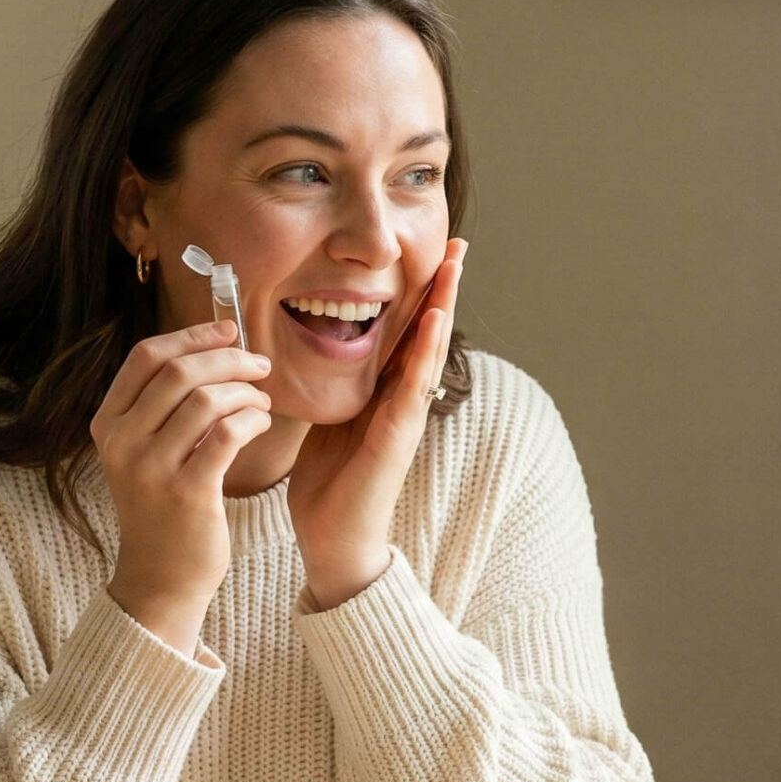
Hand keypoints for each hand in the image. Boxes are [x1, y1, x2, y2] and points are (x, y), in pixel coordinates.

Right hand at [90, 320, 271, 656]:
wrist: (160, 578)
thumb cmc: (163, 508)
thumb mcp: (144, 453)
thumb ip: (162, 406)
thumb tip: (211, 349)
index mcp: (107, 424)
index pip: (146, 356)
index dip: (191, 335)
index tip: (229, 329)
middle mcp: (122, 442)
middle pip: (179, 372)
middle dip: (229, 359)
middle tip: (261, 365)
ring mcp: (151, 468)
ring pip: (206, 399)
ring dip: (245, 392)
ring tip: (263, 402)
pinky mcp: (186, 493)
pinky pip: (228, 433)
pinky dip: (252, 419)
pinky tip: (262, 422)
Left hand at [289, 238, 465, 609]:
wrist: (334, 540)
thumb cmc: (329, 486)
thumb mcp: (329, 420)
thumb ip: (338, 388)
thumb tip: (322, 352)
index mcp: (384, 392)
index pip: (406, 331)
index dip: (419, 292)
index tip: (432, 252)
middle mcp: (402, 398)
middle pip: (427, 331)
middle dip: (443, 286)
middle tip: (459, 242)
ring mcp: (405, 415)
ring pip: (429, 349)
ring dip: (444, 304)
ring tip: (455, 264)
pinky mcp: (398, 434)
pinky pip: (413, 384)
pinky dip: (424, 349)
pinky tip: (432, 318)